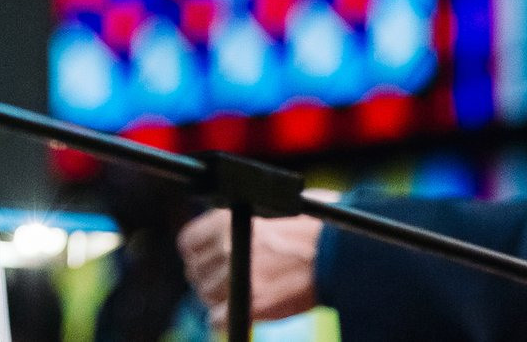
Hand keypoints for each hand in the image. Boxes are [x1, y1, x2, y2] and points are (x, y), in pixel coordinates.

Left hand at [177, 208, 324, 325]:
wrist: (339, 251)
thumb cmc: (314, 226)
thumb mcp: (270, 207)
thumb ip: (241, 218)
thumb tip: (225, 228)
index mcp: (226, 219)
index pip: (188, 242)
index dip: (197, 254)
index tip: (208, 260)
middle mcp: (225, 246)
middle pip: (196, 272)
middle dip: (209, 278)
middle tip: (228, 281)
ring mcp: (236, 276)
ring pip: (206, 296)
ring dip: (219, 299)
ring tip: (239, 295)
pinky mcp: (250, 304)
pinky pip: (217, 319)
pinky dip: (225, 320)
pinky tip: (239, 313)